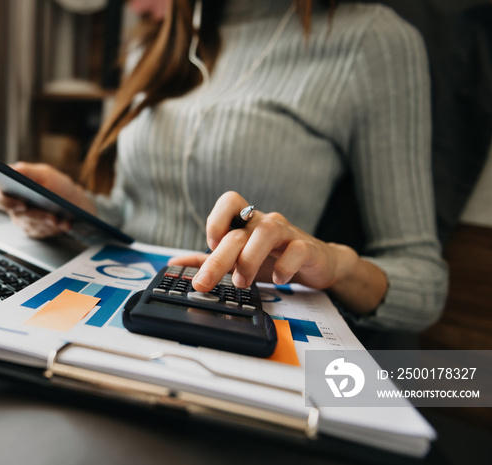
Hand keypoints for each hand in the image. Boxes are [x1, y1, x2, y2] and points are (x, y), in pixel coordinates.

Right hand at [0, 162, 95, 238]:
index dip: (6, 202)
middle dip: (36, 215)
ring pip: (32, 225)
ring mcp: (25, 221)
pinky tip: (65, 224)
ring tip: (59, 219)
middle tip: (49, 215)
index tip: (21, 204)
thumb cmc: (57, 185)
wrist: (74, 201)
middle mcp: (14, 208)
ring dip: (47, 222)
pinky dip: (57, 227)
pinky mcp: (36, 231)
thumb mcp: (44, 173)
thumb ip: (26, 171)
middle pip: (18, 215)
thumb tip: (11, 170)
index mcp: (11, 190)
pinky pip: (44, 232)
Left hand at [168, 191, 385, 313]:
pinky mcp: (307, 248)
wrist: (318, 265)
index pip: (230, 201)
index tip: (210, 244)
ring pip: (266, 233)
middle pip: (239, 231)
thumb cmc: (274, 259)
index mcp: (248, 222)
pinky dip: (285, 265)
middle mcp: (265, 222)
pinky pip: (296, 250)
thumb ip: (208, 261)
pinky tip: (279, 279)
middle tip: (205, 282)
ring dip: (249, 260)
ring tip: (242, 281)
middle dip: (219, 257)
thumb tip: (173, 264)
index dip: (216, 219)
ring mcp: (287, 233)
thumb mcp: (238, 261)